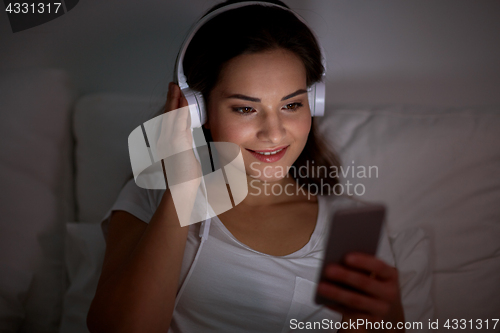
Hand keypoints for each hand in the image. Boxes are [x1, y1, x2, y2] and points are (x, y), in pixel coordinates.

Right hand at [158, 82, 202, 225]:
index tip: (175, 95)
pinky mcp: (176, 144)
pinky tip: (184, 101)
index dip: (172, 106)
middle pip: (167, 114)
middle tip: (174, 85)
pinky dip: (181, 111)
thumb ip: (188, 145)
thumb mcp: (187, 156)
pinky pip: (179, 123)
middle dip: (171, 98)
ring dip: (175, 100)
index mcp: (166, 142)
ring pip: (171, 116)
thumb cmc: (185, 176)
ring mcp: (168, 141)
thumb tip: (195, 138)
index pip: (169, 120)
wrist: (181, 189)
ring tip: (178, 88)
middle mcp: (164, 140)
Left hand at [317, 253, 404, 331]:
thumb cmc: (374, 281)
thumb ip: (361, 266)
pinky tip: (325, 301)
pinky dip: (337, 307)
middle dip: (346, 276)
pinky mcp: (371, 320)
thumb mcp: (375, 272)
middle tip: (328, 270)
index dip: (363, 262)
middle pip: (366, 284)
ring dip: (337, 293)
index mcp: (391, 276)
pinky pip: (351, 314)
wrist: (385, 305)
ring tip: (321, 286)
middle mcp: (389, 293)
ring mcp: (381, 309)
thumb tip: (339, 261)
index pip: (379, 267)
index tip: (346, 257)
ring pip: (356, 301)